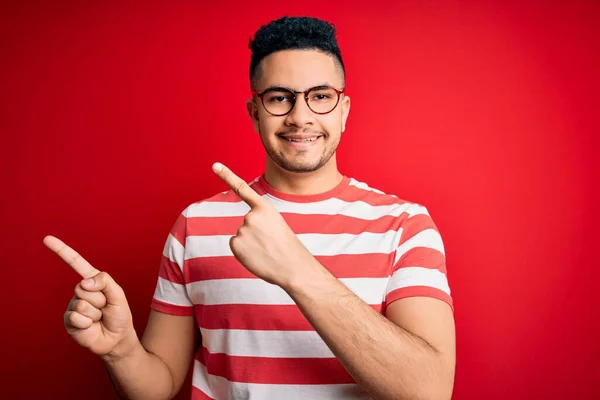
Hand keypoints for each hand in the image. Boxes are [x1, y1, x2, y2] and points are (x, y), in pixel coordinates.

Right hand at [44, 236, 135, 358]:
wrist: (116, 338)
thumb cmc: (118, 315)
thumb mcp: (118, 295)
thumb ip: (105, 281)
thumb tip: (84, 281)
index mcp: (92, 281)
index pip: (76, 263)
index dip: (61, 250)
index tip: (46, 239)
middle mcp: (80, 291)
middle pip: (84, 287)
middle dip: (100, 299)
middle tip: (105, 308)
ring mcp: (73, 305)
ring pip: (82, 303)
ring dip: (95, 313)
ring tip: (99, 318)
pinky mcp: (69, 320)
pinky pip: (76, 317)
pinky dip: (87, 323)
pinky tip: (91, 326)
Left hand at [212, 162, 318, 287]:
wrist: (292, 267)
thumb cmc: (287, 248)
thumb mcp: (276, 225)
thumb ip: (259, 222)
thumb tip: (241, 234)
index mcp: (264, 208)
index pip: (242, 188)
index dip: (227, 175)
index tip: (215, 165)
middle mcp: (251, 216)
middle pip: (246, 223)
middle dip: (255, 233)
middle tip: (270, 243)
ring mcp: (242, 230)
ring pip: (241, 235)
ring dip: (251, 244)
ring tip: (266, 251)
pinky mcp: (235, 244)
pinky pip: (236, 246)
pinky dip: (244, 252)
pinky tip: (257, 256)